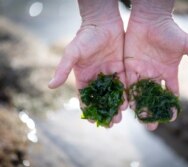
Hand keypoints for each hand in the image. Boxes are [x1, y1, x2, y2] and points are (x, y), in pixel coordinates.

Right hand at [48, 0, 127, 126]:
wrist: (103, 22)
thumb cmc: (85, 37)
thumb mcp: (72, 53)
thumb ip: (62, 69)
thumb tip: (49, 86)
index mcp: (84, 76)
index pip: (85, 97)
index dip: (88, 109)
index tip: (92, 121)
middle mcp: (97, 77)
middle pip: (101, 98)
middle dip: (105, 111)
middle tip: (111, 123)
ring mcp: (110, 73)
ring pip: (113, 94)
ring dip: (116, 106)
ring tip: (119, 118)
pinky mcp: (121, 68)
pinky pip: (124, 83)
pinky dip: (125, 94)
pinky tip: (128, 104)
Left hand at [124, 1, 187, 130]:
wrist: (151, 19)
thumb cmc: (170, 31)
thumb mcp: (187, 45)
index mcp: (169, 72)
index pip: (171, 93)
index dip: (172, 105)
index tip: (172, 117)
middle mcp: (155, 75)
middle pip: (154, 97)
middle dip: (153, 111)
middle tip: (152, 126)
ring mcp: (142, 71)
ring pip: (140, 93)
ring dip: (140, 106)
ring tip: (140, 121)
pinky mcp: (130, 66)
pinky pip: (129, 83)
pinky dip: (129, 94)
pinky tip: (128, 106)